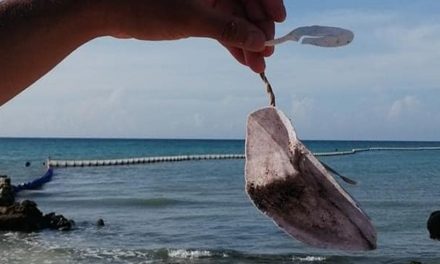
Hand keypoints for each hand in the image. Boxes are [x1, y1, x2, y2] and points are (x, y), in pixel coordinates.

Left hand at [106, 0, 285, 72]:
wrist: (110, 11)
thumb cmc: (147, 6)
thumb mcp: (193, 19)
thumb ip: (228, 29)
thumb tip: (259, 40)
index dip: (267, 3)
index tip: (278, 23)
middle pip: (244, 5)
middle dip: (256, 30)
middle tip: (266, 53)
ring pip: (232, 19)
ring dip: (244, 41)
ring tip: (257, 64)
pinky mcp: (194, 11)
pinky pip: (219, 27)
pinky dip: (229, 42)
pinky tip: (241, 59)